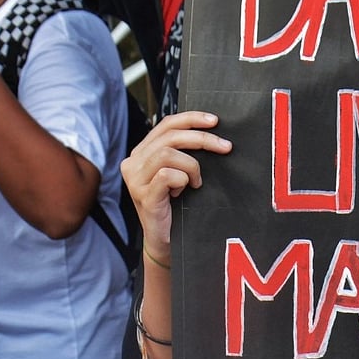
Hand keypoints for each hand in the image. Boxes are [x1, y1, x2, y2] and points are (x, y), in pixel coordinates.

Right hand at [120, 111, 232, 262]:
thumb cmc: (177, 205)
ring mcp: (135, 179)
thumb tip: (211, 130)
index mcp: (142, 152)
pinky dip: (183, 179)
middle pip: (170, 136)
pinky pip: (166, 175)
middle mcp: (133, 162)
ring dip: (192, 165)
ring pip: (167, 153)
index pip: (166, 124)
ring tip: (197, 181)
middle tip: (225, 146)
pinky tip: (185, 191)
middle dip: (202, 138)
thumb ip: (184, 152)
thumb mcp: (180, 172)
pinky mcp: (143, 195)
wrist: (167, 240)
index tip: (215, 121)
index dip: (191, 118)